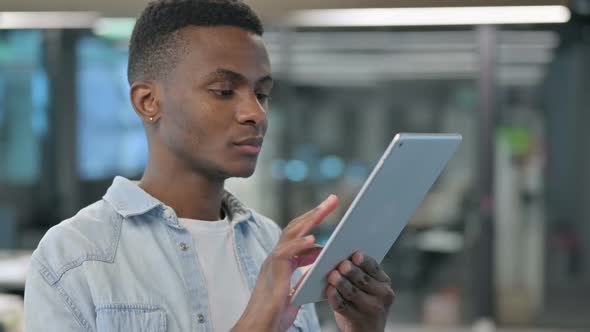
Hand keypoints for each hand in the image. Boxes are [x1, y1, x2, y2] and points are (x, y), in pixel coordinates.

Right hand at [232, 195, 338, 331]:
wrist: (259, 328)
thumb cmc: (276, 314)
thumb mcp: (297, 290)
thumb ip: (307, 275)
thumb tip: (324, 264)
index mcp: (283, 260)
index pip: (299, 233)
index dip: (314, 221)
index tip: (329, 210)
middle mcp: (277, 257)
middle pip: (296, 227)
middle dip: (315, 212)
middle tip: (333, 199)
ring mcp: (273, 263)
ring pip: (290, 234)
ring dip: (310, 219)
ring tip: (325, 208)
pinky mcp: (273, 273)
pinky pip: (286, 253)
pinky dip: (300, 244)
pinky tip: (314, 239)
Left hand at [326, 252, 394, 331]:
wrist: (368, 331)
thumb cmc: (365, 303)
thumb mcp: (370, 289)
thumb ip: (360, 274)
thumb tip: (341, 258)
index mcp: (384, 283)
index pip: (374, 268)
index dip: (365, 261)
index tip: (356, 255)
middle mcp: (381, 296)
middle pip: (363, 279)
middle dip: (351, 271)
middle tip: (342, 265)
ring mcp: (370, 309)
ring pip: (352, 292)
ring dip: (341, 283)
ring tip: (332, 275)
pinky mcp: (357, 320)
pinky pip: (343, 306)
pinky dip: (335, 297)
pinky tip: (330, 290)